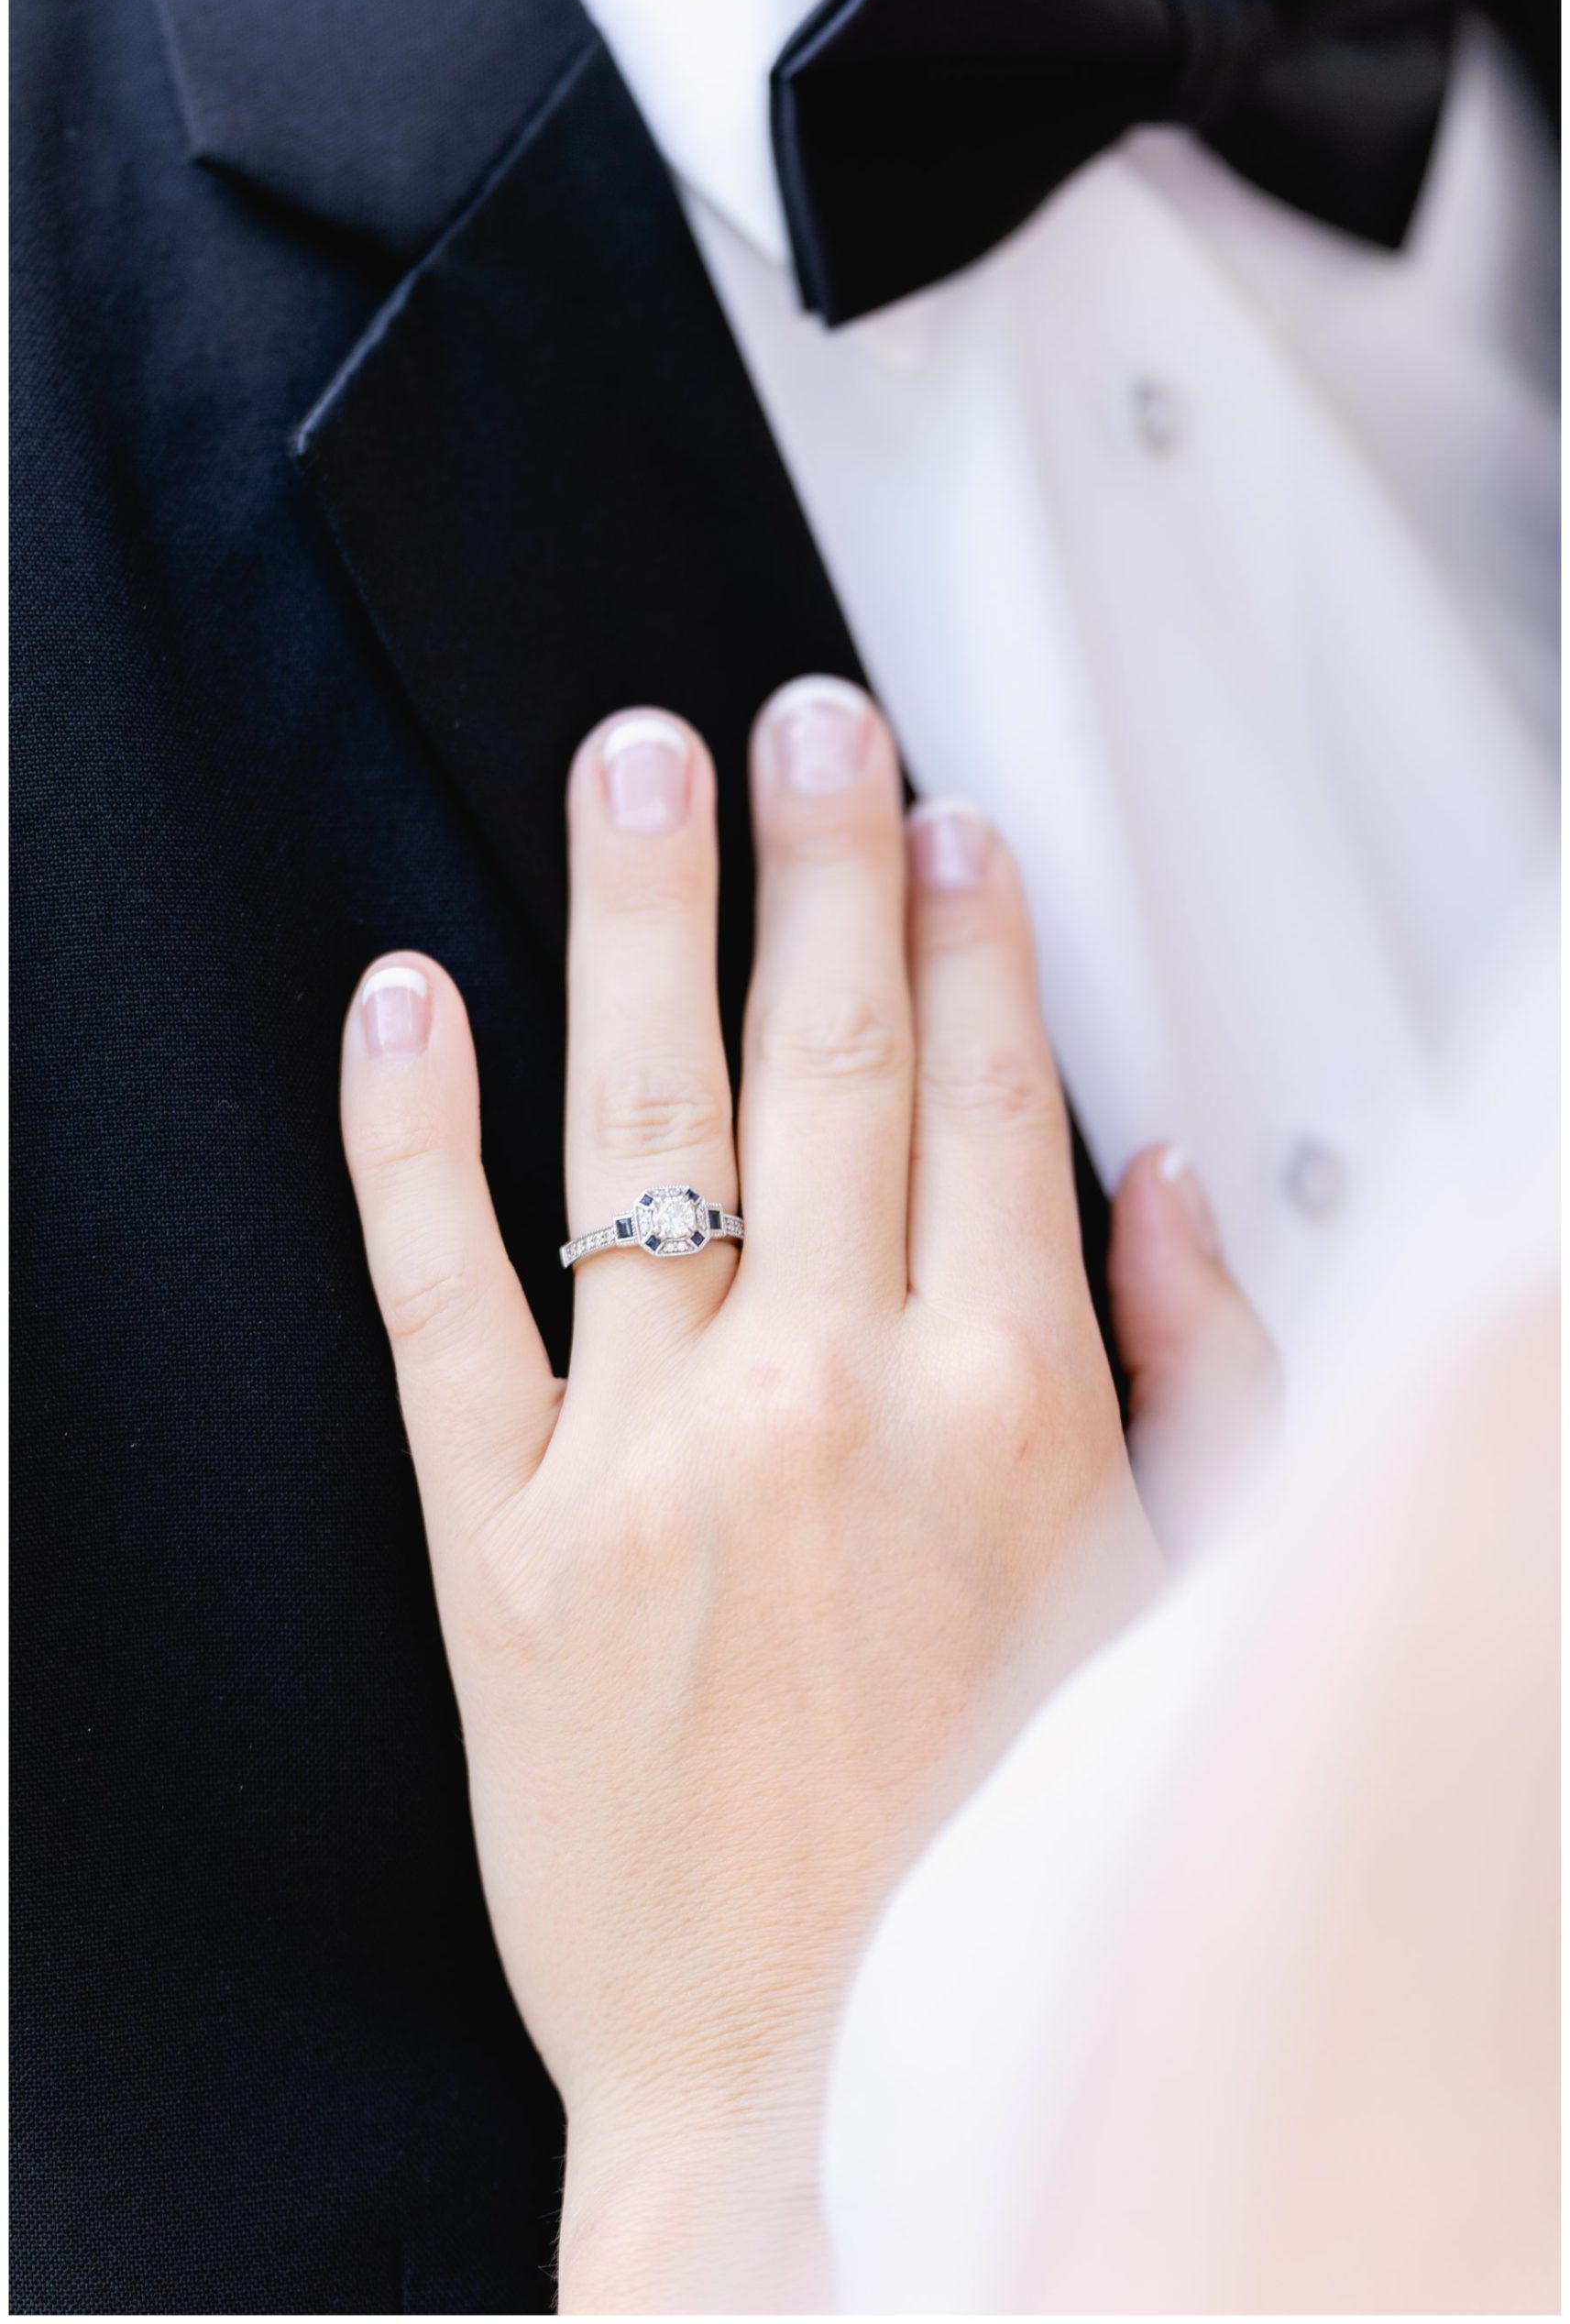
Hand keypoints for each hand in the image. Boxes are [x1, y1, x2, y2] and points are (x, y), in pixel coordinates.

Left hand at [340, 680, 1269, 2308]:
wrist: (808, 2071)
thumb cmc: (990, 1845)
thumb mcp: (1178, 1611)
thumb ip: (1193, 1374)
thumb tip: (1165, 1177)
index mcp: (1008, 1410)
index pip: (990, 1095)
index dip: (969, 935)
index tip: (945, 827)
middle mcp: (829, 1402)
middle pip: (828, 1061)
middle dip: (819, 864)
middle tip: (800, 727)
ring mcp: (646, 1459)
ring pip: (641, 1121)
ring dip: (641, 919)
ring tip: (637, 772)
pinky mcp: (495, 1541)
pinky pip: (436, 1292)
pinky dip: (408, 1133)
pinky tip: (405, 1004)